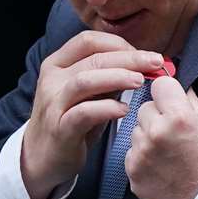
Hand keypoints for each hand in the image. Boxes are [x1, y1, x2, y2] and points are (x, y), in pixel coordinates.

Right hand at [21, 31, 163, 198]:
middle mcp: (52, 79)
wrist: (42, 158)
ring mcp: (54, 104)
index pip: (89, 40)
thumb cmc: (70, 121)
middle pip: (93, 58)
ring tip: (141, 81)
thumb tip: (142, 63)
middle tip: (155, 62)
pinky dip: (106, 108)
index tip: (144, 54)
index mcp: (57, 64)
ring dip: (117, 77)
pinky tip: (124, 109)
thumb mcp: (87, 93)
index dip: (119, 44)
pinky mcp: (60, 129)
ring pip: (85, 81)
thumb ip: (108, 77)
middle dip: (128, 58)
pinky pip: (84, 113)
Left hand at [126, 75, 197, 198]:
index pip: (160, 85)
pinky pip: (132, 152)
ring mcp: (141, 153)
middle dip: (156, 116)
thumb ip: (189, 101)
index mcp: (179, 117)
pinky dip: (142, 156)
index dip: (167, 93)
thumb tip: (175, 82)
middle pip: (144, 107)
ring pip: (135, 130)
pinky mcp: (132, 171)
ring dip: (147, 136)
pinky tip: (160, 167)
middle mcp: (156, 132)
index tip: (171, 101)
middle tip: (173, 134)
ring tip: (168, 153)